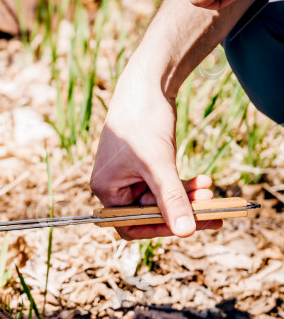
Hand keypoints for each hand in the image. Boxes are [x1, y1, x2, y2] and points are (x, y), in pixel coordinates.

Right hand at [91, 65, 221, 239]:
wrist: (146, 86)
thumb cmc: (142, 121)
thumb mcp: (158, 164)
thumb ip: (171, 199)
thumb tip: (185, 232)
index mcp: (106, 189)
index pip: (129, 224)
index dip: (157, 229)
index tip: (186, 226)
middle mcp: (115, 186)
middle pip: (150, 212)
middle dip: (181, 210)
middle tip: (212, 208)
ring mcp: (130, 175)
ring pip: (162, 199)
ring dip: (187, 197)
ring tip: (210, 189)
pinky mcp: (146, 165)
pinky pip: (166, 184)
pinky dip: (184, 184)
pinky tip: (202, 180)